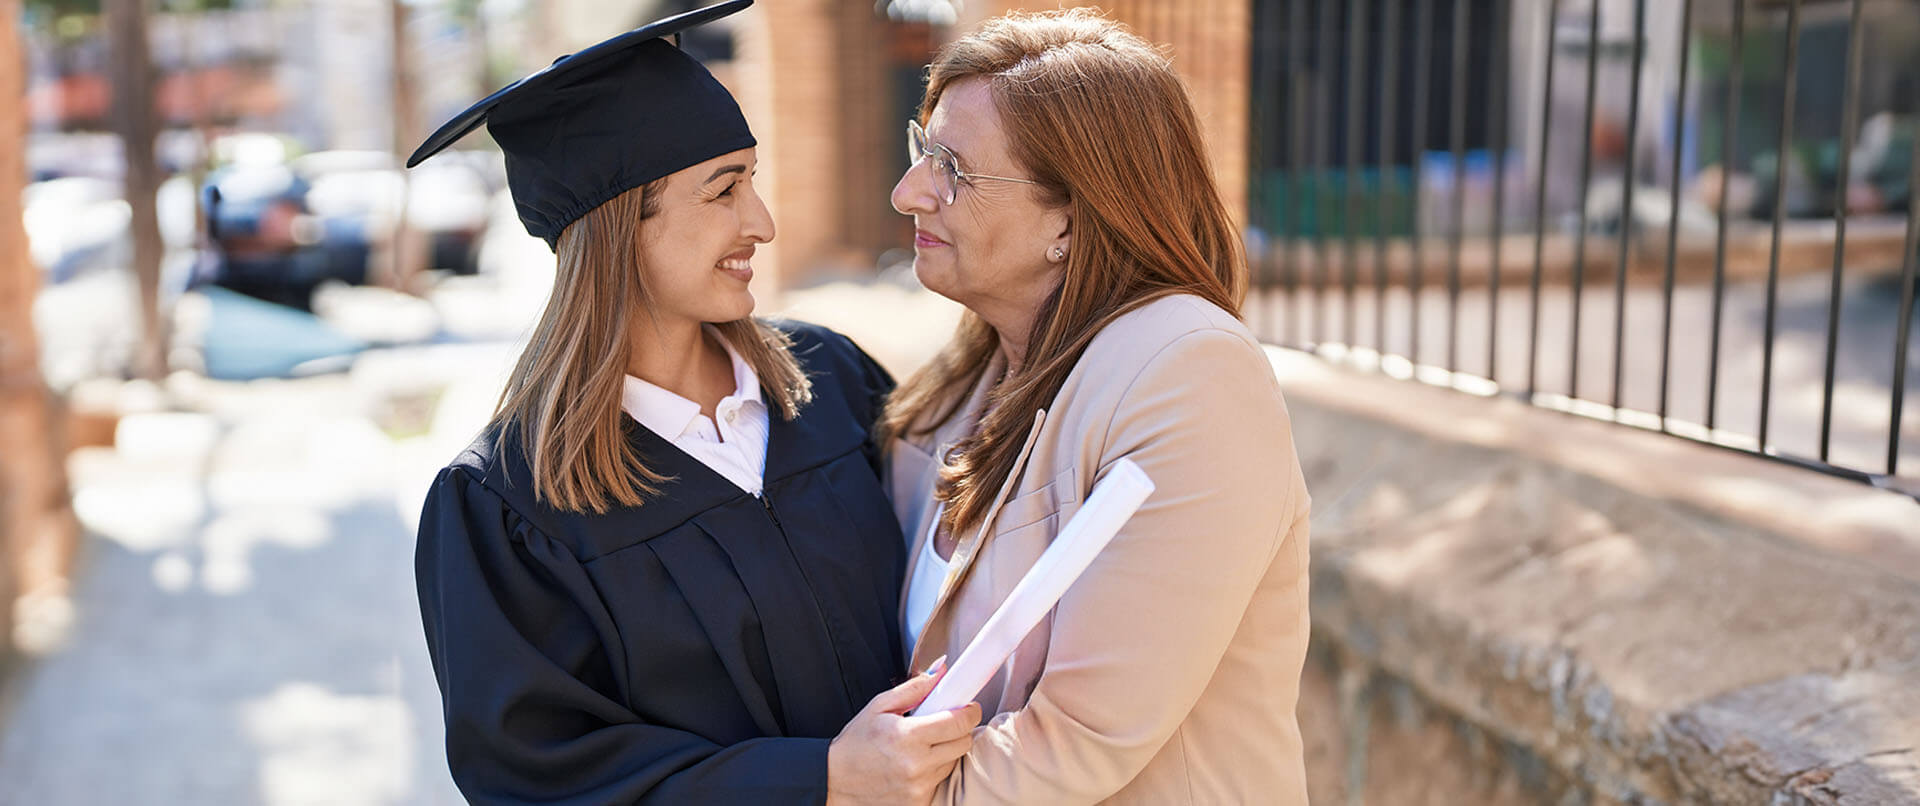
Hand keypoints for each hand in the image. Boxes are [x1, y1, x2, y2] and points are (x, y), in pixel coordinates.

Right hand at [826, 659, 982, 805]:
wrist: (834, 780)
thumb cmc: (855, 744)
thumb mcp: (879, 707)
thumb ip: (913, 688)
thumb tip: (940, 672)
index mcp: (907, 736)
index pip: (959, 722)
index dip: (970, 711)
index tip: (969, 707)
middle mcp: (916, 764)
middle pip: (963, 743)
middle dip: (959, 730)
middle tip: (943, 724)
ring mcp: (918, 787)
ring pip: (953, 762)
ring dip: (945, 751)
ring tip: (922, 746)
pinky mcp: (918, 802)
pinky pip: (940, 781)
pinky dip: (934, 771)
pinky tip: (915, 765)